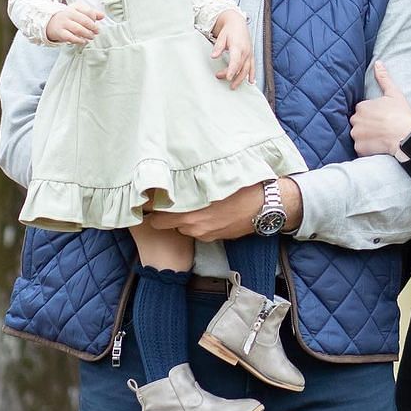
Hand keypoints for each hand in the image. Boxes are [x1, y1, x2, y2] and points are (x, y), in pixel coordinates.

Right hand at [45, 3, 104, 43]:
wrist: (49, 22)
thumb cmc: (67, 17)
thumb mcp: (78, 12)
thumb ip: (91, 13)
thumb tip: (103, 16)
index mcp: (74, 8)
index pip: (88, 11)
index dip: (94, 18)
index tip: (96, 22)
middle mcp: (68, 14)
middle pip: (84, 21)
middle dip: (93, 27)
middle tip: (97, 31)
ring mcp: (63, 23)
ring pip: (78, 29)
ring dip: (87, 34)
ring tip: (91, 36)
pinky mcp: (60, 33)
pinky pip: (71, 37)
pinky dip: (79, 40)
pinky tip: (83, 41)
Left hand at [147, 178, 302, 240]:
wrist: (266, 206)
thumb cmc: (241, 187)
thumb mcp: (214, 178)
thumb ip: (190, 181)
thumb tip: (171, 173)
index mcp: (189, 211)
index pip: (156, 214)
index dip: (149, 206)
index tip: (144, 197)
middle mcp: (192, 225)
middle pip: (164, 222)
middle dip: (162, 213)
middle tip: (163, 198)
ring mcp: (203, 234)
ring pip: (182, 225)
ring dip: (182, 217)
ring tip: (190, 201)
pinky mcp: (213, 238)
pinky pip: (197, 229)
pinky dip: (196, 222)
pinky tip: (206, 210)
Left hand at [211, 9, 254, 89]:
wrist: (238, 23)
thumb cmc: (229, 30)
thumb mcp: (222, 37)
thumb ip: (218, 47)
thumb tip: (213, 56)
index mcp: (238, 46)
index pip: (235, 61)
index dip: (231, 70)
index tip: (227, 78)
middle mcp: (245, 51)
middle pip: (240, 68)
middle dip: (232, 76)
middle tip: (221, 78)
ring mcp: (249, 54)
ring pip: (247, 69)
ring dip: (241, 79)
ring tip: (233, 86)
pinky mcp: (251, 55)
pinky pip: (253, 67)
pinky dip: (252, 74)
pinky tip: (250, 82)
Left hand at [350, 61, 410, 156]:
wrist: (406, 136)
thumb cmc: (401, 114)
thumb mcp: (393, 93)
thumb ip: (383, 78)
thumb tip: (378, 63)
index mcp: (362, 106)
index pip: (362, 111)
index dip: (371, 115)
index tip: (381, 119)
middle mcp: (355, 120)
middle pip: (358, 123)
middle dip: (366, 126)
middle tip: (380, 129)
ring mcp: (356, 135)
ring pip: (358, 136)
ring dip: (365, 137)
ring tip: (379, 138)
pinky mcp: (359, 148)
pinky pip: (360, 148)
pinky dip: (367, 148)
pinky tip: (378, 146)